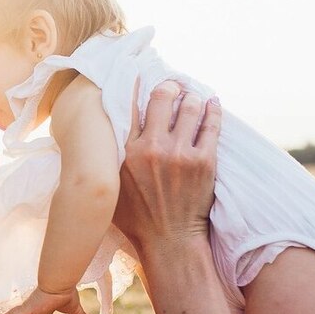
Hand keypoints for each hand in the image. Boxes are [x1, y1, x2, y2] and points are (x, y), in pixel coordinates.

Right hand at [113, 81, 220, 253]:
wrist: (168, 240)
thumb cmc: (136, 218)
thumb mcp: (111, 187)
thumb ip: (109, 161)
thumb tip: (101, 139)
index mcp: (126, 153)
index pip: (130, 106)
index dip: (136, 84)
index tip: (140, 73)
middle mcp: (152, 148)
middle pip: (162, 98)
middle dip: (168, 86)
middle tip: (172, 85)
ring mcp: (180, 154)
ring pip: (189, 107)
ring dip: (191, 96)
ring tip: (191, 95)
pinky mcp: (204, 161)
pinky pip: (211, 125)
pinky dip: (213, 110)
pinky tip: (212, 102)